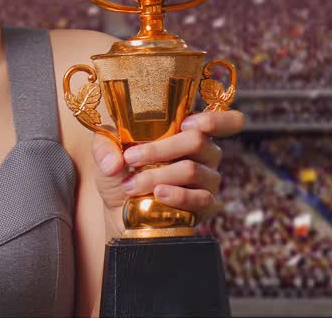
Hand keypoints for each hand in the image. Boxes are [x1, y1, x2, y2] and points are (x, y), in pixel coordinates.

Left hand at [92, 110, 245, 236]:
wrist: (120, 212)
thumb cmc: (122, 173)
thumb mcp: (107, 153)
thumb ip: (105, 146)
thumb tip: (115, 161)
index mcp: (188, 132)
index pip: (226, 121)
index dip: (215, 119)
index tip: (187, 122)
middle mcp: (205, 153)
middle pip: (197, 140)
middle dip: (160, 149)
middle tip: (131, 158)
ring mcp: (208, 180)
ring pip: (192, 170)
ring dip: (157, 175)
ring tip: (131, 185)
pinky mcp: (206, 206)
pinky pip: (200, 198)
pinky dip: (176, 195)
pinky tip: (159, 195)